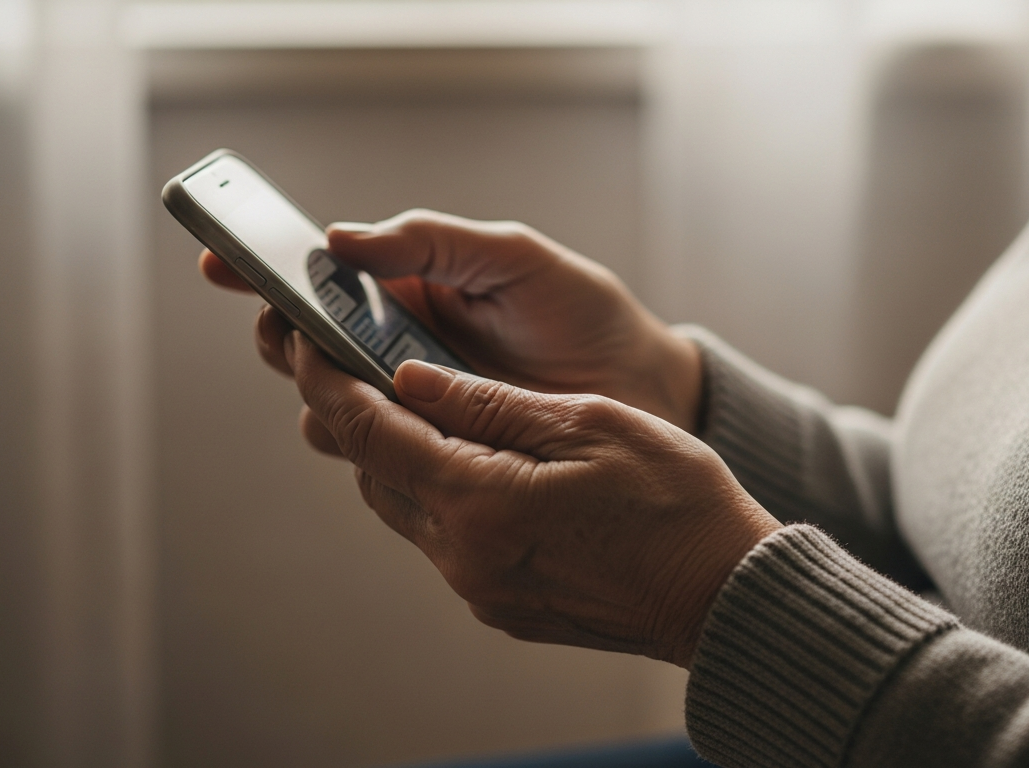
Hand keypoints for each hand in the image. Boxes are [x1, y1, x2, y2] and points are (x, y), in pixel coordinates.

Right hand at [200, 209, 701, 430]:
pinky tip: (376, 428)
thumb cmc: (583, 314)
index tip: (220, 259)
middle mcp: (396, 347)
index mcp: (408, 288)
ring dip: (315, 392)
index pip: (318, 276)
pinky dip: (359, 441)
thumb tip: (340, 239)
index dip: (261, 266)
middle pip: (302, 343)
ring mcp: (411, 404)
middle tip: (288, 327)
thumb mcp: (515, 259)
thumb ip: (431, 243)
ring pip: (327, 404)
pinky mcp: (433, 452)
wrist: (644, 391)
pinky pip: (373, 452)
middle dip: (277, 332)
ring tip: (336, 379)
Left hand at [282, 330, 780, 665]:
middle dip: (356, 414)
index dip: (327, 380)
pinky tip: (468, 461)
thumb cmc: (674, 502)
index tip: (305, 339)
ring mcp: (479, 587)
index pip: (369, 433)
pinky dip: (437, 492)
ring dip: (397, 455)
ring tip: (411, 402)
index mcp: (479, 501)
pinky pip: (442, 539)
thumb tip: (410, 377)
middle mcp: (463, 554)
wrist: (723, 593)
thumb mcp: (587, 424)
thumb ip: (488, 403)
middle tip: (350, 357)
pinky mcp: (500, 604)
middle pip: (376, 473)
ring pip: (403, 508)